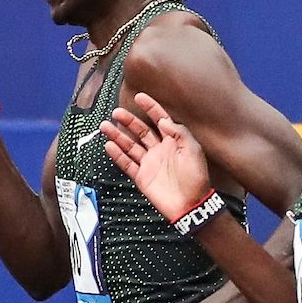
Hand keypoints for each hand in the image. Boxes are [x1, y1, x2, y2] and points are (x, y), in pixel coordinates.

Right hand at [100, 92, 211, 223]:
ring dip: (118, 136)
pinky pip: (127, 164)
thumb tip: (164, 121)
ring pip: (130, 146)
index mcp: (173, 141)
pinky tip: (109, 145)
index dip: (150, 107)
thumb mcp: (193, 151)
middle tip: (117, 112)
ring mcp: (149, 163)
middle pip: (141, 131)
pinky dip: (117, 155)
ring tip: (105, 126)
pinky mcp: (142, 177)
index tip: (140, 97)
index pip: (160, 119)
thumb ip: (180, 133)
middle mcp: (159, 150)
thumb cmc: (196, 178)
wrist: (190, 205)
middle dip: (129, 120)